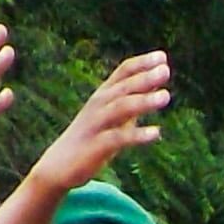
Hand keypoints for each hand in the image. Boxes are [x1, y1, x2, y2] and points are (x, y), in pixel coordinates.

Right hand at [29, 51, 171, 193]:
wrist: (57, 167)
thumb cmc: (90, 139)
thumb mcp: (113, 116)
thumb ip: (134, 99)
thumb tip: (157, 81)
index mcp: (103, 96)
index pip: (122, 72)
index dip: (141, 64)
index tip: (162, 56)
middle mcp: (98, 105)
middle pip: (123, 87)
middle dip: (144, 78)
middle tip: (166, 70)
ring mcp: (95, 125)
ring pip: (120, 108)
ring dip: (143, 101)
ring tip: (166, 96)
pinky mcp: (95, 147)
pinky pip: (118, 138)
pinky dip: (137, 135)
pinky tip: (156, 133)